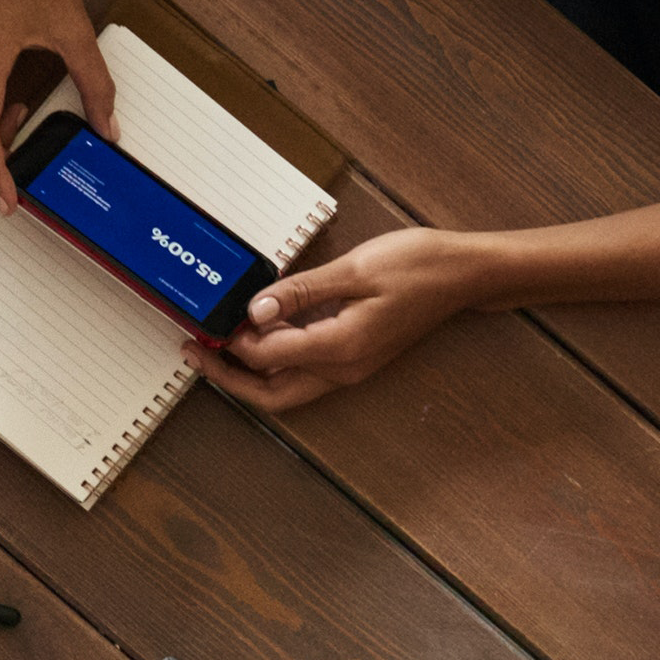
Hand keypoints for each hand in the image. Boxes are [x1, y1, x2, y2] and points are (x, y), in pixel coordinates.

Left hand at [202, 229, 481, 412]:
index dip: (233, 343)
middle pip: (271, 394)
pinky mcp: (352, 357)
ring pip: (285, 387)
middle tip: (195, 352)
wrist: (463, 275)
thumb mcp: (354, 270)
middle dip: (228, 378)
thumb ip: (300, 292)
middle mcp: (342, 368)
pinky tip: (260, 333)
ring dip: (248, 372)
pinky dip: (275, 359)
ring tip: (217, 344)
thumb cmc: (418, 266)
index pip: (268, 357)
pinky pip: (303, 370)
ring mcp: (349, 367)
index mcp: (340, 348)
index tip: (209, 321)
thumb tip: (255, 310)